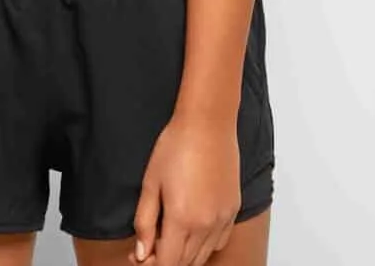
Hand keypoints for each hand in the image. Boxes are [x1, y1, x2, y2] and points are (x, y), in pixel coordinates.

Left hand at [131, 108, 241, 264]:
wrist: (207, 123)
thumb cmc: (177, 147)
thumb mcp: (150, 185)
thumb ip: (144, 224)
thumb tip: (141, 254)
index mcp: (182, 220)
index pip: (167, 264)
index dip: (151, 265)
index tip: (140, 255)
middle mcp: (206, 224)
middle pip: (185, 263)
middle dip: (165, 260)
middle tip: (151, 244)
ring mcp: (223, 217)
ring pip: (203, 256)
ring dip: (185, 255)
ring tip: (171, 236)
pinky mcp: (233, 208)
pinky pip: (220, 241)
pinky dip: (205, 245)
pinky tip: (194, 229)